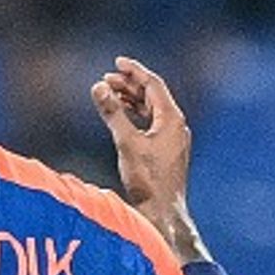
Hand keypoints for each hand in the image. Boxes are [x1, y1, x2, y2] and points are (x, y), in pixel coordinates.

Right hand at [91, 57, 205, 259]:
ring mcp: (173, 139)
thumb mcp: (126, 142)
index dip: (134, 71)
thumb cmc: (147, 179)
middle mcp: (176, 126)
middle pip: (152, 96)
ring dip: (131, 101)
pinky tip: (121, 119)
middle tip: (106, 80)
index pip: (153, 85)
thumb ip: (113, 112)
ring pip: (151, 111)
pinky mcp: (167, 152)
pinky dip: (135, 117)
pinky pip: (151, 125)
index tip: (117, 62)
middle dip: (129, 86)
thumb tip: (98, 86)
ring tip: (110, 95)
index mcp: (172, 119)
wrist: (162, 212)